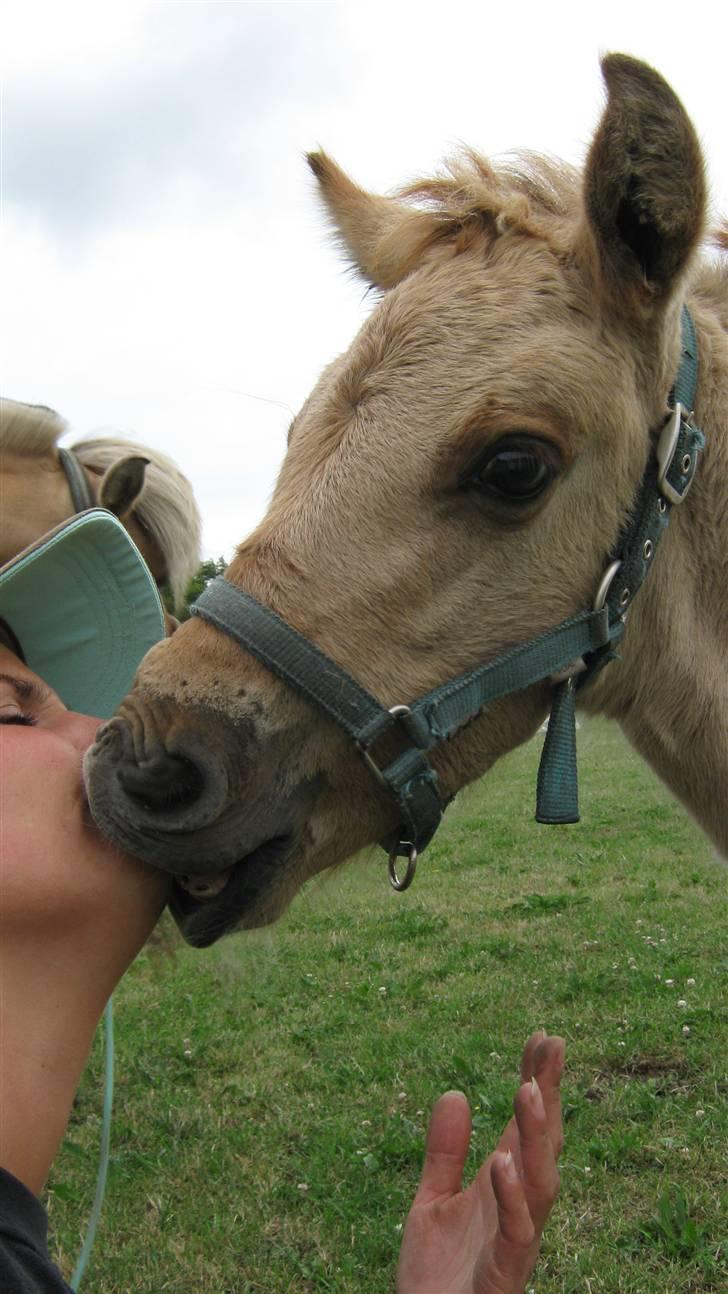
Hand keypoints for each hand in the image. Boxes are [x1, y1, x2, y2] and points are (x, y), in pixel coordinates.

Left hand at [397, 1031, 563, 1293]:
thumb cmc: (435, 1278)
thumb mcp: (431, 1202)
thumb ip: (444, 1153)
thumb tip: (455, 1093)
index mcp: (502, 1188)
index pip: (525, 1126)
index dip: (536, 1082)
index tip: (541, 1037)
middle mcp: (518, 1209)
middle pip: (543, 1145)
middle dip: (549, 1096)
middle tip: (551, 1046)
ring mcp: (515, 1242)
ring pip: (541, 1183)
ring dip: (536, 1136)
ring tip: (527, 1088)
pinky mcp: (503, 1275)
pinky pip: (517, 1233)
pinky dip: (513, 1196)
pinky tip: (503, 1158)